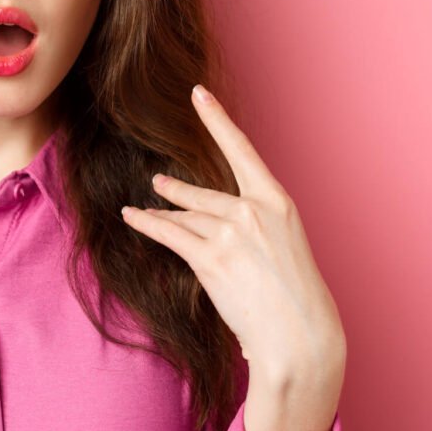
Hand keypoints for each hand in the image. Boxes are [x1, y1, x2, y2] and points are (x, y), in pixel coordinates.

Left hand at [121, 85, 344, 378]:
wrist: (299, 336)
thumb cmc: (295, 298)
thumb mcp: (283, 245)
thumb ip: (253, 224)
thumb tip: (215, 217)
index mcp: (278, 201)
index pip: (241, 150)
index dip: (216, 119)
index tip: (198, 94)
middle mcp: (253, 210)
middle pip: (202, 195)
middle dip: (176, 191)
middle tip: (159, 181)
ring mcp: (231, 233)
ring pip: (184, 216)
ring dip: (160, 213)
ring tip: (138, 208)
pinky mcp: (210, 258)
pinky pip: (169, 233)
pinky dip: (146, 224)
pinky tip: (132, 218)